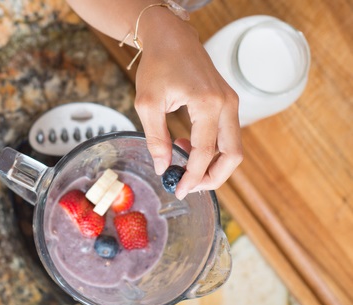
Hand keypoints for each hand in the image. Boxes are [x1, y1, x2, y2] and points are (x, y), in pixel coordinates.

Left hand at [134, 8, 242, 198]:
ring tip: (182, 164)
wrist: (172, 38)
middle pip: (233, 155)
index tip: (178, 191)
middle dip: (213, 178)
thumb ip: (156, 138)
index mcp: (208, 103)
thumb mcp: (147, 103)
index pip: (204, 152)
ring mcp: (231, 102)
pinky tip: (187, 147)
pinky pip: (228, 135)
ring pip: (233, 147)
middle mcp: (227, 104)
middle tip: (188, 187)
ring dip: (212, 164)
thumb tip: (162, 167)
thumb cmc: (158, 65)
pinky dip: (212, 149)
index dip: (192, 177)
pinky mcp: (228, 102)